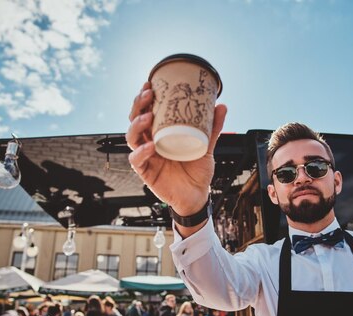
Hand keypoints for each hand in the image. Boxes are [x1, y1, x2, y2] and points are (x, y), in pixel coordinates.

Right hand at [126, 82, 226, 227]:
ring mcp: (146, 157)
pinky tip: (150, 146)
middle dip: (138, 106)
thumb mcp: (206, 146)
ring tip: (148, 117)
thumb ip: (212, 127)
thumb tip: (221, 105)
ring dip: (137, 125)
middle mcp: (149, 143)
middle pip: (134, 121)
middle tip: (148, 95)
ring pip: (131, 137)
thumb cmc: (197, 171)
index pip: (146, 112)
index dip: (144, 98)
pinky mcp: (146, 172)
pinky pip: (137, 160)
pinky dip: (141, 152)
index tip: (150, 84)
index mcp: (160, 134)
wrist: (197, 196)